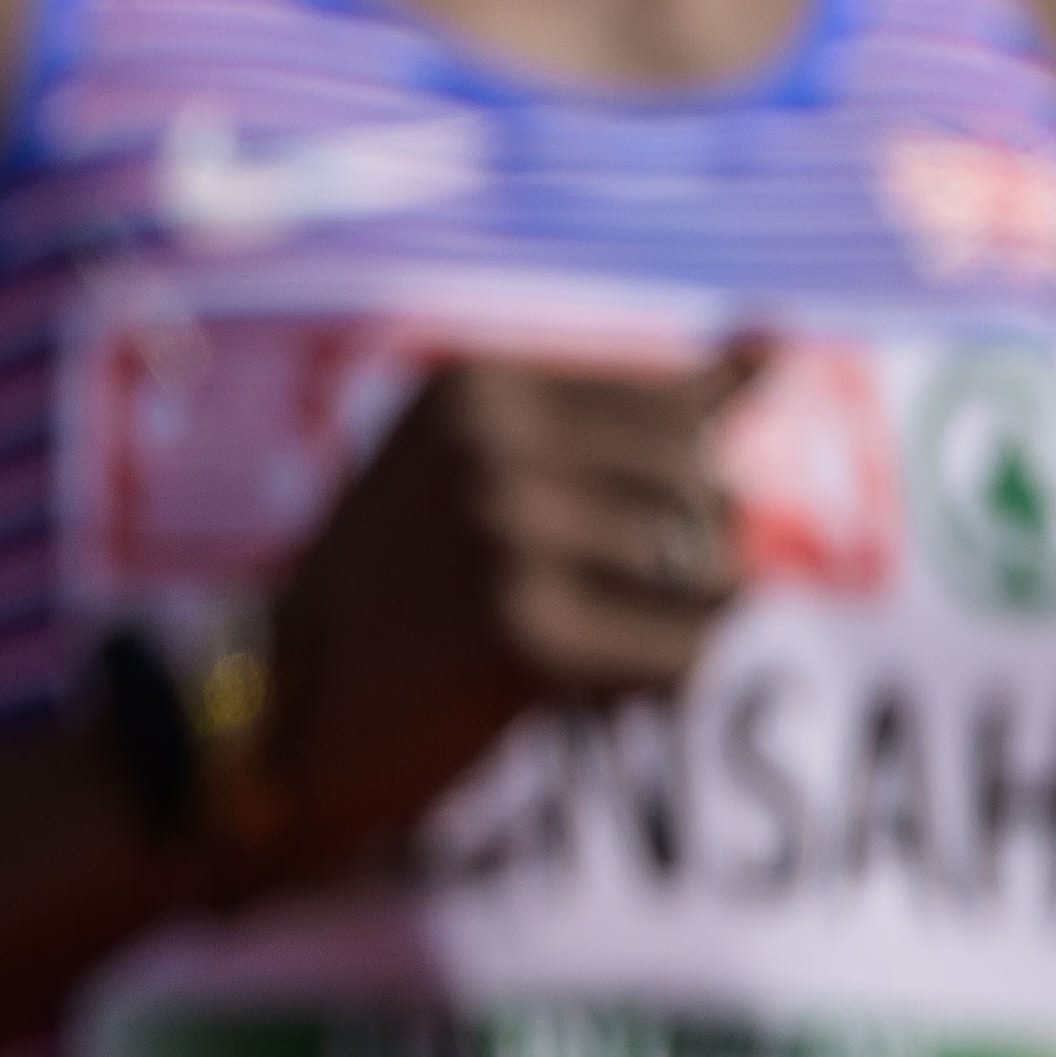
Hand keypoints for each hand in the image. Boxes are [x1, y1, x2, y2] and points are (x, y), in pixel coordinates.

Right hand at [257, 340, 769, 863]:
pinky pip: (683, 660)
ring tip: (570, 648)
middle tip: (577, 607)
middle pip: (709, 492)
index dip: (658, 497)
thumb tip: (779, 336)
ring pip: (713, 579)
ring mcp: (502, 532)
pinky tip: (565, 692)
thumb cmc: (403, 589)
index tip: (564, 541)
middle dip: (680, 564)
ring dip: (668, 630)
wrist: (276, 720)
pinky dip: (650, 689)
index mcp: (476, 383)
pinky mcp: (524, 633)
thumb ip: (639, 406)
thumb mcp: (490, 463)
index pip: (683, 414)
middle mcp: (486, 440)